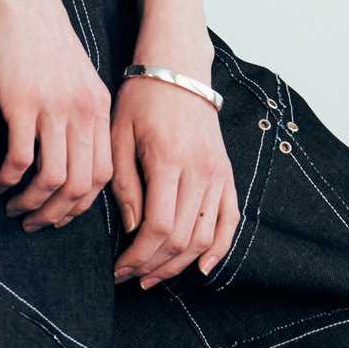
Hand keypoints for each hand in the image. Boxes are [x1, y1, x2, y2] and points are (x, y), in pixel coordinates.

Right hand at [0, 0, 113, 230]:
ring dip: (31, 204)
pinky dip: (9, 179)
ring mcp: (54, 106)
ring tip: (13, 207)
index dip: (82, 205)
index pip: (104, 174)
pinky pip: (20, 158)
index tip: (60, 214)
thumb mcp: (75, 73)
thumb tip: (71, 153)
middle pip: (80, 186)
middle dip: (57, 215)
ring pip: (52, 180)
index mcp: (99, 105)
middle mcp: (83, 110)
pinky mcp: (22, 102)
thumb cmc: (42, 31)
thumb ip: (80, 110)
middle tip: (33, 223)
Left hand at [111, 73, 239, 287]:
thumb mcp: (119, 135)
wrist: (178, 70)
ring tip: (154, 276)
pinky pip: (230, 220)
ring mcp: (218, 174)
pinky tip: (201, 268)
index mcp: (169, 159)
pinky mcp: (227, 174)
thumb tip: (131, 228)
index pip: (159, 226)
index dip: (138, 256)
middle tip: (130, 277)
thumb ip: (125, 183)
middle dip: (154, 266)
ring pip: (205, 237)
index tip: (118, 268)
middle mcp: (200, 170)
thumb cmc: (141, 99)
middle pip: (183, 239)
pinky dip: (219, 249)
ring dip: (180, 265)